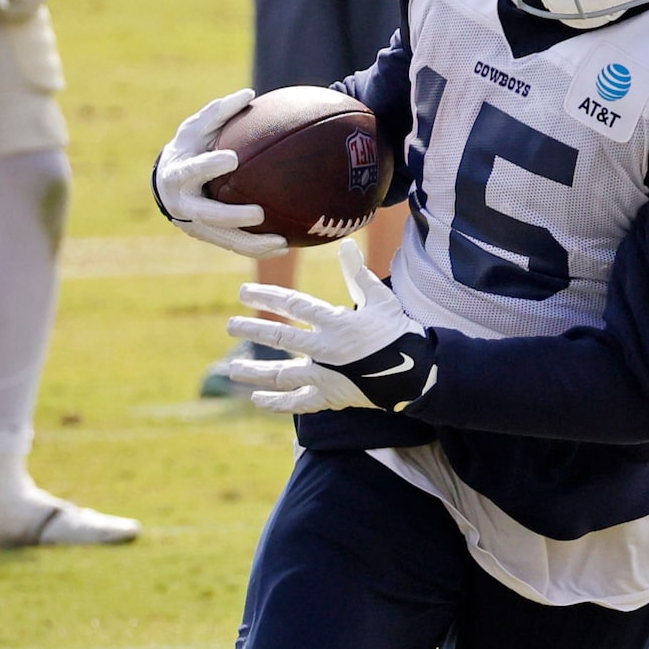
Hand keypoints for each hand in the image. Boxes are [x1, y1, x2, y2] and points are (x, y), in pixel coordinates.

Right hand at [153, 89, 289, 255]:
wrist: (167, 183)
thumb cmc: (188, 149)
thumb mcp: (196, 128)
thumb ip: (219, 113)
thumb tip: (249, 93)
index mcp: (178, 173)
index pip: (191, 170)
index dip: (209, 166)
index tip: (231, 159)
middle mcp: (183, 203)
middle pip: (207, 214)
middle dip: (232, 215)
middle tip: (258, 213)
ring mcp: (195, 224)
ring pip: (224, 238)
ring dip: (253, 243)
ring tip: (282, 242)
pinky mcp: (208, 237)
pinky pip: (235, 246)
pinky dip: (258, 248)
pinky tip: (286, 246)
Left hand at [227, 240, 437, 414]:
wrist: (418, 373)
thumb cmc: (398, 332)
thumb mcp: (381, 299)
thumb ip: (358, 274)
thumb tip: (345, 245)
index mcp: (337, 322)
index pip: (293, 304)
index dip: (266, 296)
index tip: (244, 292)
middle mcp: (326, 349)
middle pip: (280, 337)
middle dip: (252, 330)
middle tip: (231, 326)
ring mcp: (327, 376)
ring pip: (282, 374)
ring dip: (255, 372)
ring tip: (233, 369)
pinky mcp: (331, 397)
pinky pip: (298, 403)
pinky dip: (277, 403)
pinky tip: (257, 400)